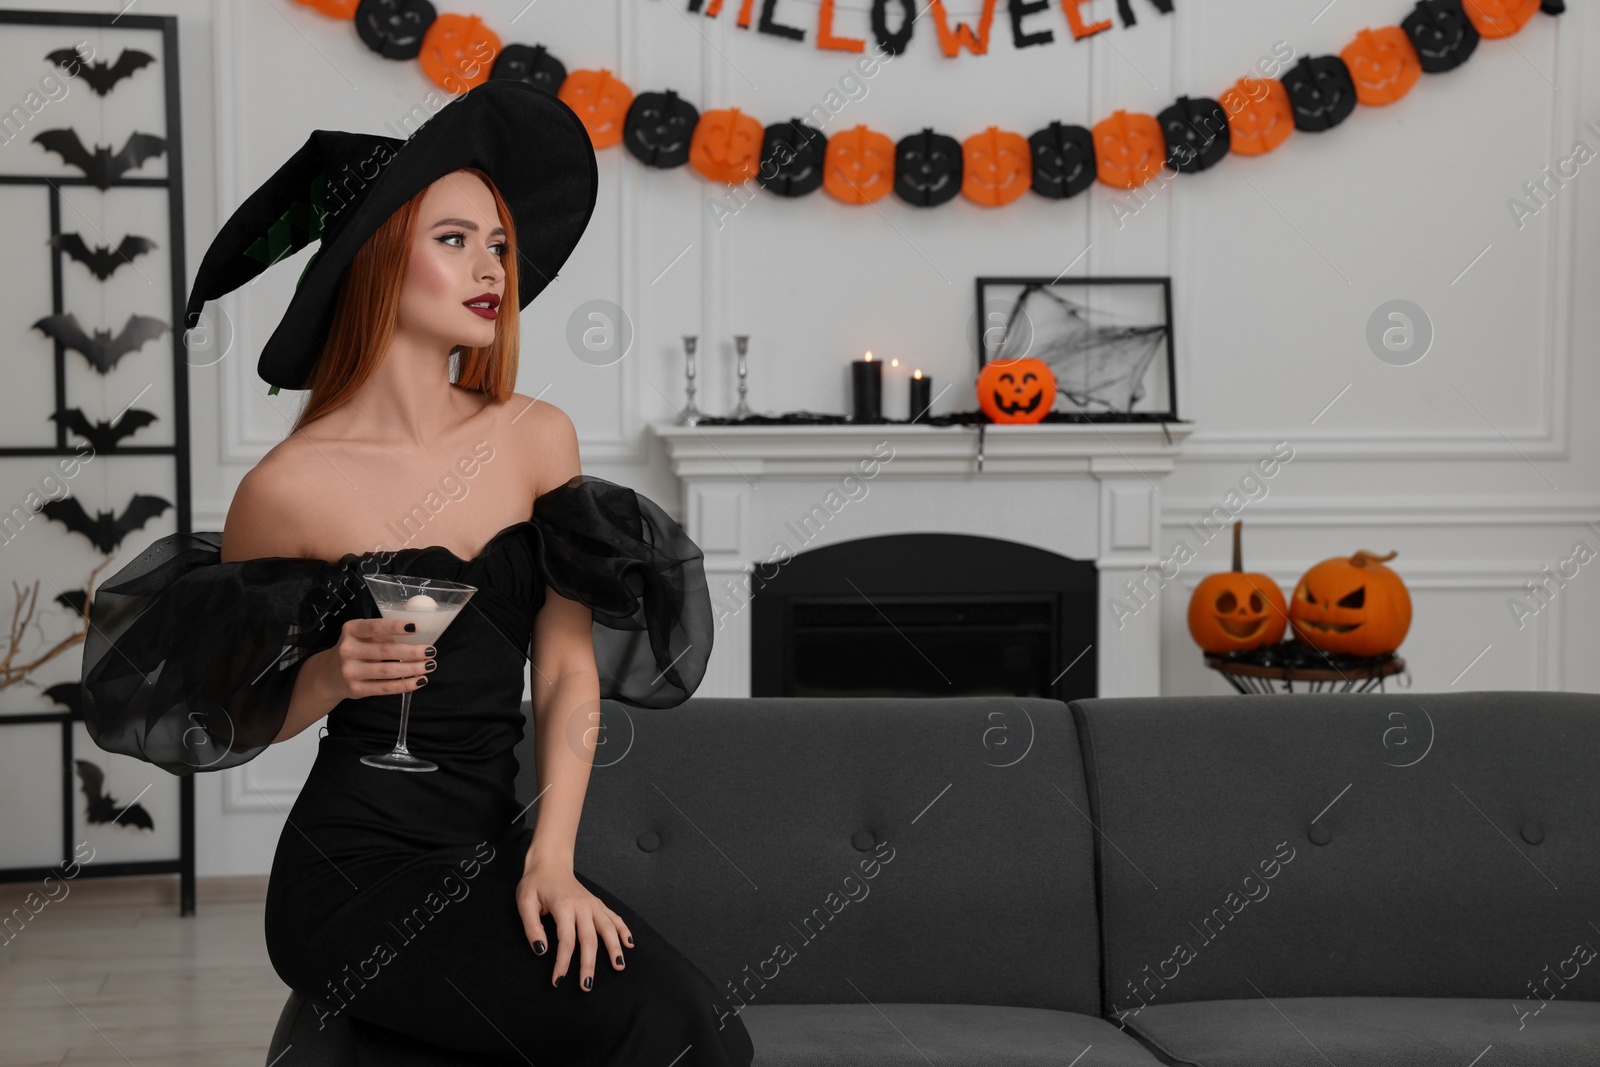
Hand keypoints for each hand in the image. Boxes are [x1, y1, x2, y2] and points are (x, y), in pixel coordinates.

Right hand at [316, 617, 434, 701]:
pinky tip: (419, 680)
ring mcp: (350, 671)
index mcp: (351, 630)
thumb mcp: (362, 636)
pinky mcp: (356, 689)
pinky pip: (385, 688)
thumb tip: (419, 636)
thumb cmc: (355, 649)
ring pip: (388, 671)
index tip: (416, 627)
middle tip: (431, 651)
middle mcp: (348, 650)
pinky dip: (405, 685)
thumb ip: (383, 634)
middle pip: (386, 651)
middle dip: (412, 652)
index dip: (396, 627)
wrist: (329, 675)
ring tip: (429, 665)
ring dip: (412, 669)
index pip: (375, 626)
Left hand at [516, 854, 632, 991]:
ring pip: (608, 929)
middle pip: (590, 939)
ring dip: (614, 949)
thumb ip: (531, 927)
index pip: (566, 941)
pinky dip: (623, 930)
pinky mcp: (597, 904)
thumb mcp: (524, 902)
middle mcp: (583, 906)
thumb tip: (541, 950)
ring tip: (619, 967)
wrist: (550, 863)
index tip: (558, 980)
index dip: (562, 963)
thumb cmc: (536, 883)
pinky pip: (614, 917)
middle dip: (589, 965)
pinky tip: (629, 943)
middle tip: (587, 985)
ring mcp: (593, 904)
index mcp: (564, 906)